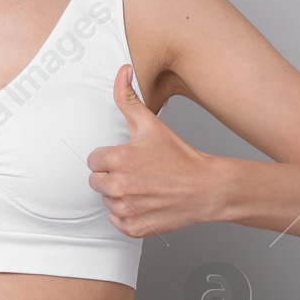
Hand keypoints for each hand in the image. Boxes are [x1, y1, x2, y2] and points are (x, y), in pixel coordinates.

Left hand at [85, 64, 219, 237]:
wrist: (206, 188)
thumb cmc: (180, 157)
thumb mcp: (151, 124)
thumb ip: (127, 98)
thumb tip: (122, 72)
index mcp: (116, 160)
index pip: (93, 160)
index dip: (110, 157)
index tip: (129, 158)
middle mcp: (117, 186)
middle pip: (96, 181)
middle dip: (112, 175)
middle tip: (138, 172)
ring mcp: (125, 209)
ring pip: (107, 200)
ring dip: (120, 195)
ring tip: (145, 186)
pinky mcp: (133, 228)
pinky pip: (117, 220)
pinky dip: (128, 214)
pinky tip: (146, 202)